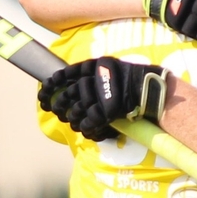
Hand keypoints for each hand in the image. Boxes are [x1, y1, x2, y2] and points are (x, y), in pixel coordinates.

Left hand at [38, 57, 168, 140]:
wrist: (153, 90)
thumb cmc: (134, 80)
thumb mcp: (111, 69)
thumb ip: (93, 75)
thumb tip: (70, 85)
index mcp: (93, 66)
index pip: (63, 75)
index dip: (50, 86)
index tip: (43, 95)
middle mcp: (93, 78)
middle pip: (66, 97)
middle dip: (59, 107)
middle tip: (60, 113)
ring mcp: (99, 95)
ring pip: (75, 113)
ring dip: (74, 121)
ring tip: (78, 123)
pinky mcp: (105, 111)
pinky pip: (88, 124)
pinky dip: (88, 129)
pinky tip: (91, 131)